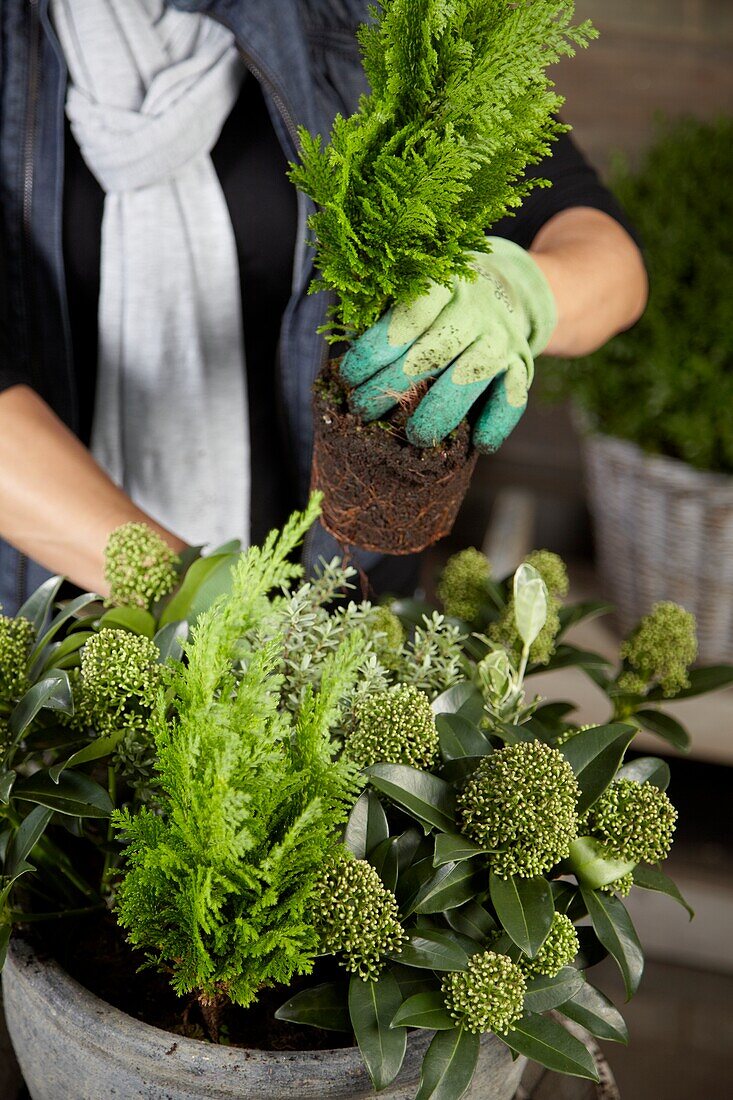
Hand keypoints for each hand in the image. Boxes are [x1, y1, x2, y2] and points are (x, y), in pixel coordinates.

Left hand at [340, 237, 556, 451]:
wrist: (509, 289)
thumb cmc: (441, 301)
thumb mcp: (415, 292)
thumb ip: (383, 317)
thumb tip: (349, 366)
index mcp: (444, 284)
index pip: (409, 315)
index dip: (377, 348)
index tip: (350, 376)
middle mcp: (476, 309)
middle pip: (434, 350)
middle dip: (394, 386)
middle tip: (364, 411)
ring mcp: (502, 338)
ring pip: (472, 375)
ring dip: (442, 409)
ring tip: (415, 436)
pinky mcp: (522, 365)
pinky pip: (514, 395)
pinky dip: (500, 421)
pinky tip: (480, 445)